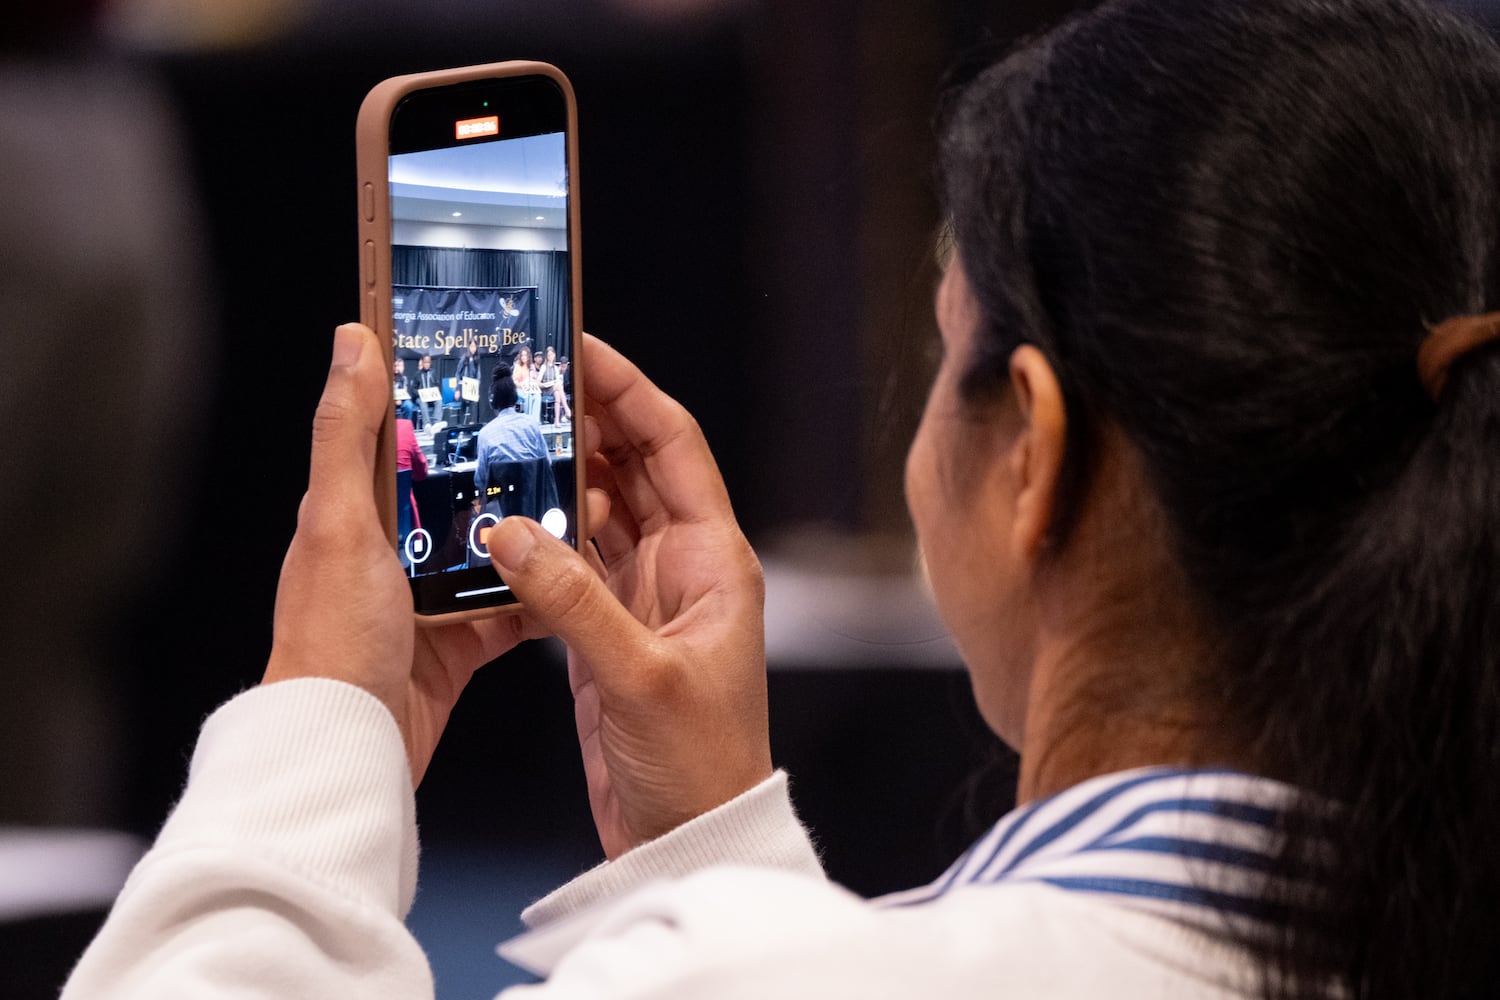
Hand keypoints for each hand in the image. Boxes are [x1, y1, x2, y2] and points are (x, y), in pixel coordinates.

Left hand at [263, 323, 534, 784]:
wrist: (346, 746)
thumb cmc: (331, 642)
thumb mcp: (340, 522)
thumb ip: (349, 433)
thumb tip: (353, 341)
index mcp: (354, 508)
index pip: (399, 427)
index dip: (441, 391)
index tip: (487, 360)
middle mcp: (387, 548)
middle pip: (459, 485)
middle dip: (511, 462)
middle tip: (564, 435)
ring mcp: (423, 597)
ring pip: (493, 546)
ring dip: (536, 529)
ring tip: (583, 504)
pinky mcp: (453, 643)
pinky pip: (508, 608)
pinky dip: (540, 597)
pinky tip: (571, 582)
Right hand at [489, 334, 770, 858]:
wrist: (689, 838)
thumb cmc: (700, 764)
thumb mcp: (640, 674)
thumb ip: (574, 599)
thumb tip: (511, 530)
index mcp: (713, 559)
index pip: (672, 446)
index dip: (630, 392)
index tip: (582, 349)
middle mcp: (681, 566)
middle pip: (630, 468)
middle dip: (584, 421)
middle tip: (525, 383)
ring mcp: (641, 598)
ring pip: (595, 512)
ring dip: (556, 477)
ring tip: (504, 436)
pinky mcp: (605, 633)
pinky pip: (569, 565)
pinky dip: (537, 540)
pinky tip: (501, 520)